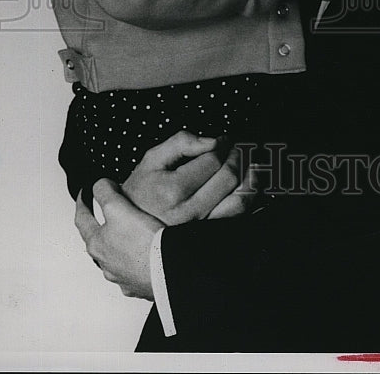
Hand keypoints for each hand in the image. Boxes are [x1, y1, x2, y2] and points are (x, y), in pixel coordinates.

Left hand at [75, 178, 161, 298]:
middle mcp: (104, 263)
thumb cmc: (143, 242)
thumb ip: (105, 193)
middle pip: (96, 241)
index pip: (82, 219)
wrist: (166, 270)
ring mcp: (120, 276)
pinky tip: (143, 257)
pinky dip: (134, 262)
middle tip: (104, 215)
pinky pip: (132, 271)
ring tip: (128, 236)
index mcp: (97, 244)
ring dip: (117, 246)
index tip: (83, 194)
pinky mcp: (137, 285)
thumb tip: (98, 185)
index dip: (82, 202)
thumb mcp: (118, 208)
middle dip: (99, 227)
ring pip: (113, 258)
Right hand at [122, 130, 257, 224]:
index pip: (213, 160)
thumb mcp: (152, 160)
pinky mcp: (207, 239)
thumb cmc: (141, 192)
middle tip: (237, 149)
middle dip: (238, 157)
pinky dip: (247, 200)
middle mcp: (187, 213)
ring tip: (249, 165)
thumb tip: (214, 141)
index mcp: (172, 190)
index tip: (226, 140)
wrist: (129, 230)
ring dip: (250, 177)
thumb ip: (181, 142)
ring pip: (239, 200)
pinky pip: (237, 218)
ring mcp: (199, 229)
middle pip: (228, 177)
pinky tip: (247, 188)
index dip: (224, 145)